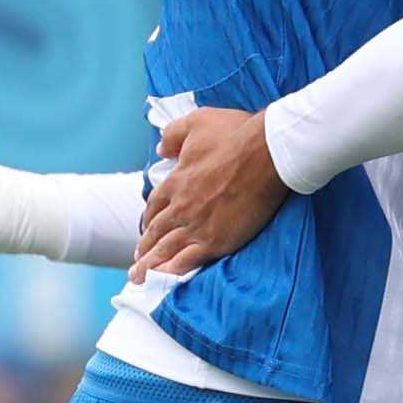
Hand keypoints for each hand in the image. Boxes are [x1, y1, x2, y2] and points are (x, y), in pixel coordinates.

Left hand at [137, 105, 293, 279]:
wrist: (266, 153)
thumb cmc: (235, 134)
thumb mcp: (197, 122)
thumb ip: (174, 135)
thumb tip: (161, 148)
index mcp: (176, 181)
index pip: (155, 207)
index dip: (149, 221)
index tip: (146, 230)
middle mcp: (180, 207)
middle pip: (156, 233)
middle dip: (144, 249)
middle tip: (136, 262)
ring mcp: (197, 226)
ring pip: (166, 250)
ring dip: (149, 266)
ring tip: (138, 278)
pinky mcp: (216, 241)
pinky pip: (187, 261)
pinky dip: (171, 272)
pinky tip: (163, 281)